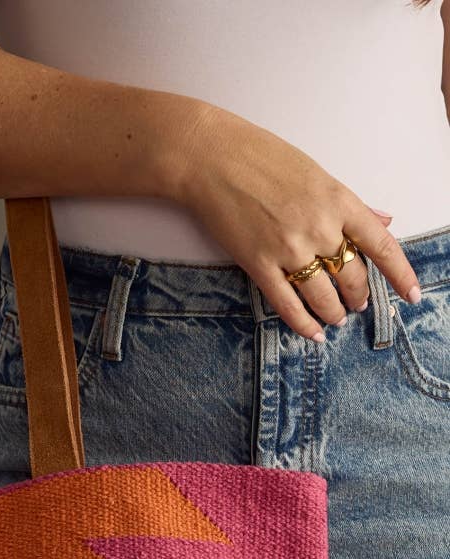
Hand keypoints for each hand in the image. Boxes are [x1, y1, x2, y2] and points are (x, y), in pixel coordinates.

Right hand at [175, 105, 420, 341]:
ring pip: (323, 295)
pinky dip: (302, 323)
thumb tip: (382, 221)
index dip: (400, 273)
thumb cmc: (262, 158)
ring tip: (336, 318)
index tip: (412, 293)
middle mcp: (319, 228)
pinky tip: (313, 333)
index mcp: (338, 201)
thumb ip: (350, 204)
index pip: (381, 245)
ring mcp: (288, 249)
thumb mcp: (316, 174)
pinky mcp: (259, 264)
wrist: (213, 158)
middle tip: (358, 303)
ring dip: (334, 312)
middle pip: (352, 275)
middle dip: (359, 295)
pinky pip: (287, 304)